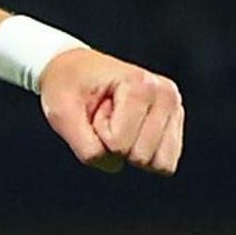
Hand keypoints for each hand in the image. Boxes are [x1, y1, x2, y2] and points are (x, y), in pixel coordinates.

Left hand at [38, 49, 183, 175]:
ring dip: (130, 149)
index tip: (94, 110)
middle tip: (105, 115)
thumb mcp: (61, 114)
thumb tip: (114, 165)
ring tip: (117, 121)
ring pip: (158, 164)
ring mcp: (174, 107)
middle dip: (115, 144)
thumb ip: (85, 146)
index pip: (118, 145)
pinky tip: (130, 128)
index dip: (97, 135)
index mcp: (140, 85)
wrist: (74, 69)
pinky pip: (166, 162)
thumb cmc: (67, 86)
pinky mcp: (175, 121)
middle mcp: (166, 94)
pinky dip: (143, 153)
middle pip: (141, 157)